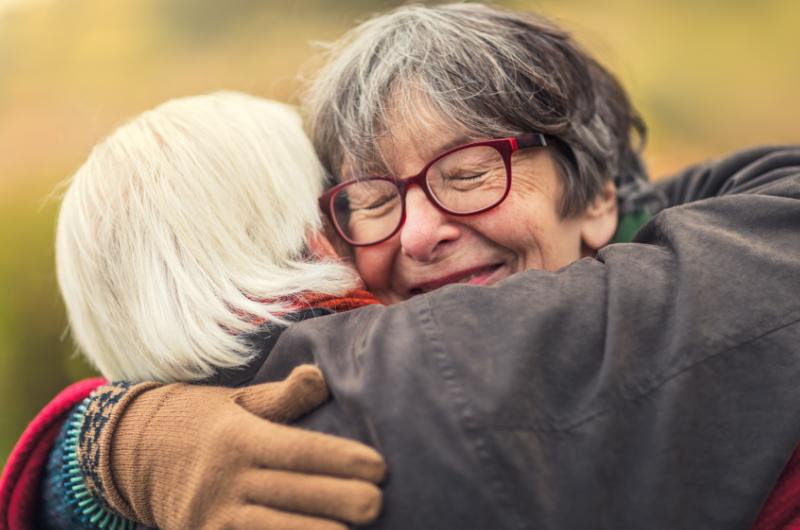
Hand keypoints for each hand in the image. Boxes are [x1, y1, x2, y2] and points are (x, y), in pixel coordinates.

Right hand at [88, 365, 384, 529]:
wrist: (133, 454)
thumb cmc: (203, 421)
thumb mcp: (239, 401)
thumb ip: (283, 396)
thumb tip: (320, 376)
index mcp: (237, 438)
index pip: (297, 451)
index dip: (339, 460)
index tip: (379, 467)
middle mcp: (223, 480)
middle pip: (291, 494)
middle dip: (338, 501)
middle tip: (377, 504)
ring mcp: (211, 518)